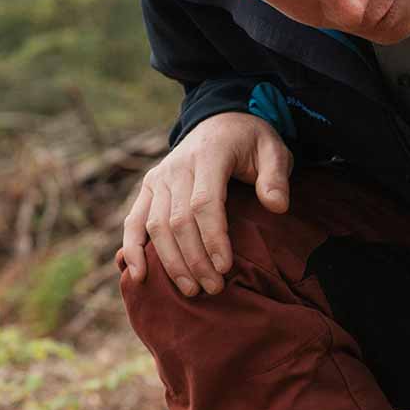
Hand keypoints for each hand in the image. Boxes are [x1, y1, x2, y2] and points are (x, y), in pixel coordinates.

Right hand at [117, 112, 291, 295]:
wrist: (221, 119)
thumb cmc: (251, 141)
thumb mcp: (274, 149)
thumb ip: (276, 177)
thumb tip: (277, 206)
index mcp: (209, 156)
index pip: (205, 203)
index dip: (212, 238)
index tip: (225, 267)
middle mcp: (176, 167)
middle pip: (178, 220)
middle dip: (195, 259)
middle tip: (213, 289)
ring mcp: (158, 178)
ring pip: (155, 226)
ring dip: (170, 262)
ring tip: (191, 290)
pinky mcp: (148, 187)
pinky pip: (133, 220)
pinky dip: (131, 248)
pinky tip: (137, 275)